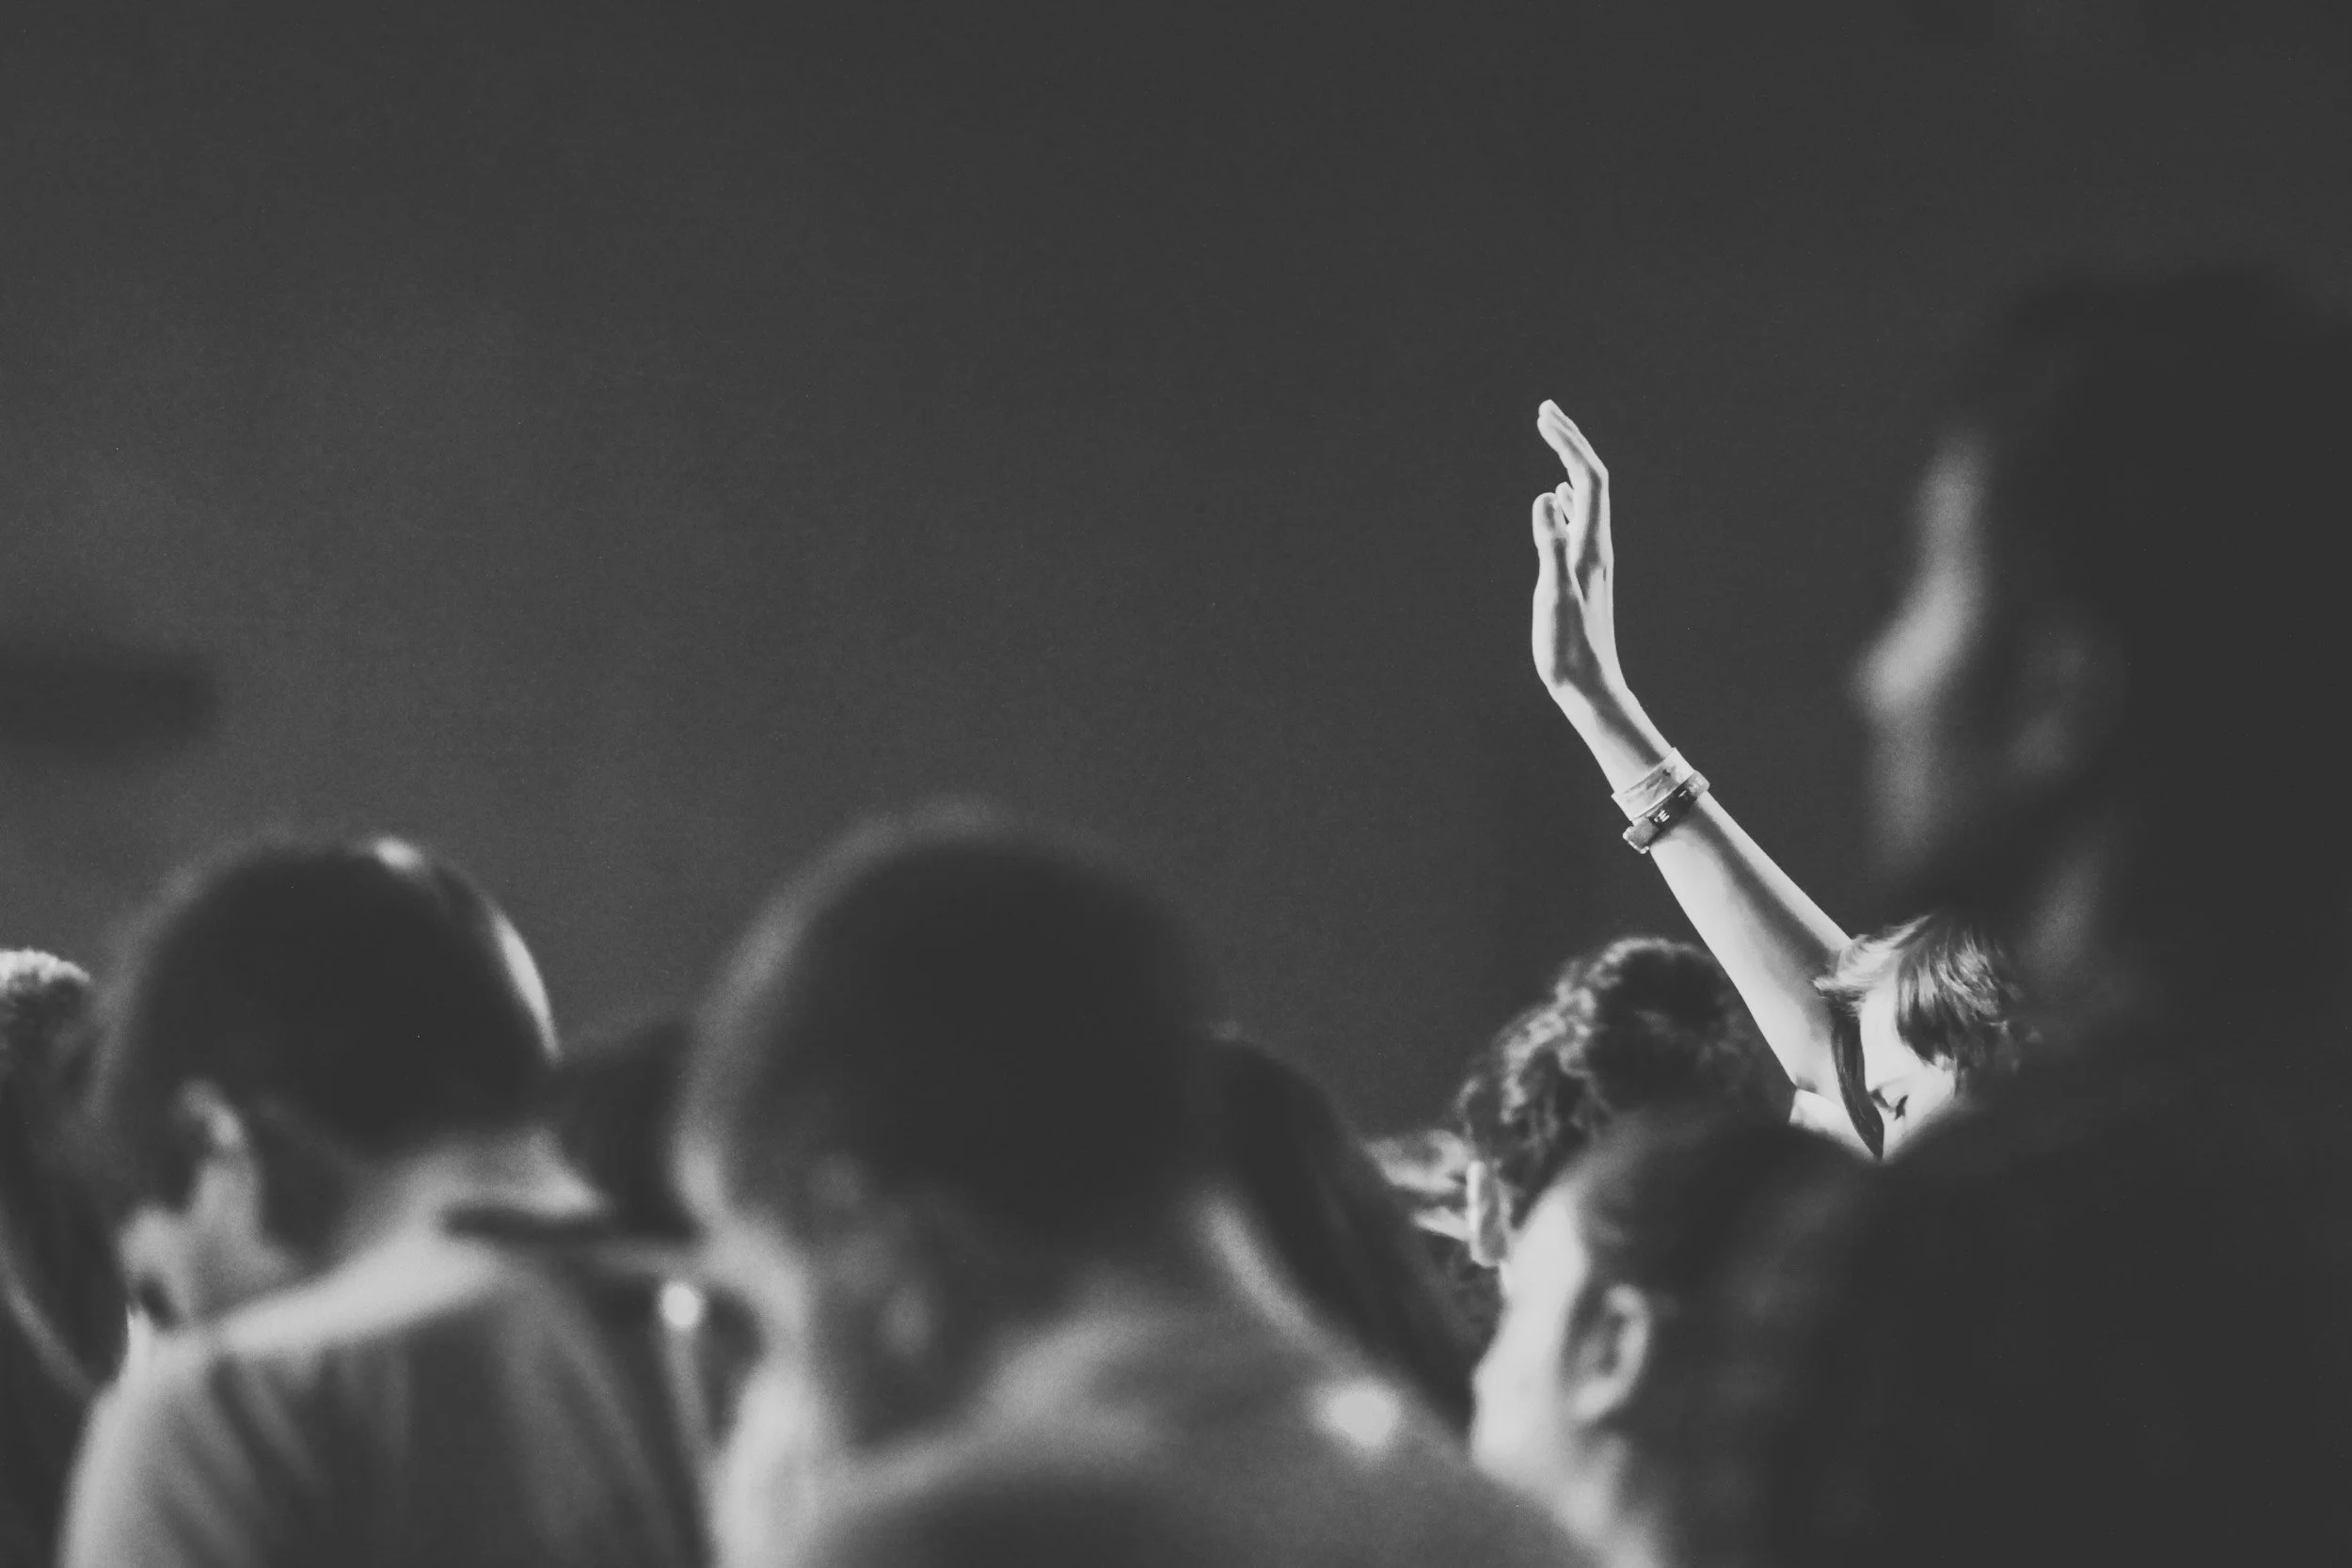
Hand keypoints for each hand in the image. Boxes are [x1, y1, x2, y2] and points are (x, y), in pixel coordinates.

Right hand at [1529, 401, 1628, 722]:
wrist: (1590, 687)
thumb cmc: (1569, 650)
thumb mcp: (1553, 597)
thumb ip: (1550, 547)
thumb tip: (1545, 498)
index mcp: (1590, 546)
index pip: (1587, 478)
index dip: (1568, 443)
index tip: (1543, 417)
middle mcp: (1596, 545)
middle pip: (1590, 479)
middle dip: (1570, 441)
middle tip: (1546, 411)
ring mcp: (1590, 558)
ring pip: (1584, 495)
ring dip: (1567, 461)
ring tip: (1549, 438)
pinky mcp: (1581, 572)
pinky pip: (1577, 519)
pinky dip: (1565, 496)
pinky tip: (1554, 497)